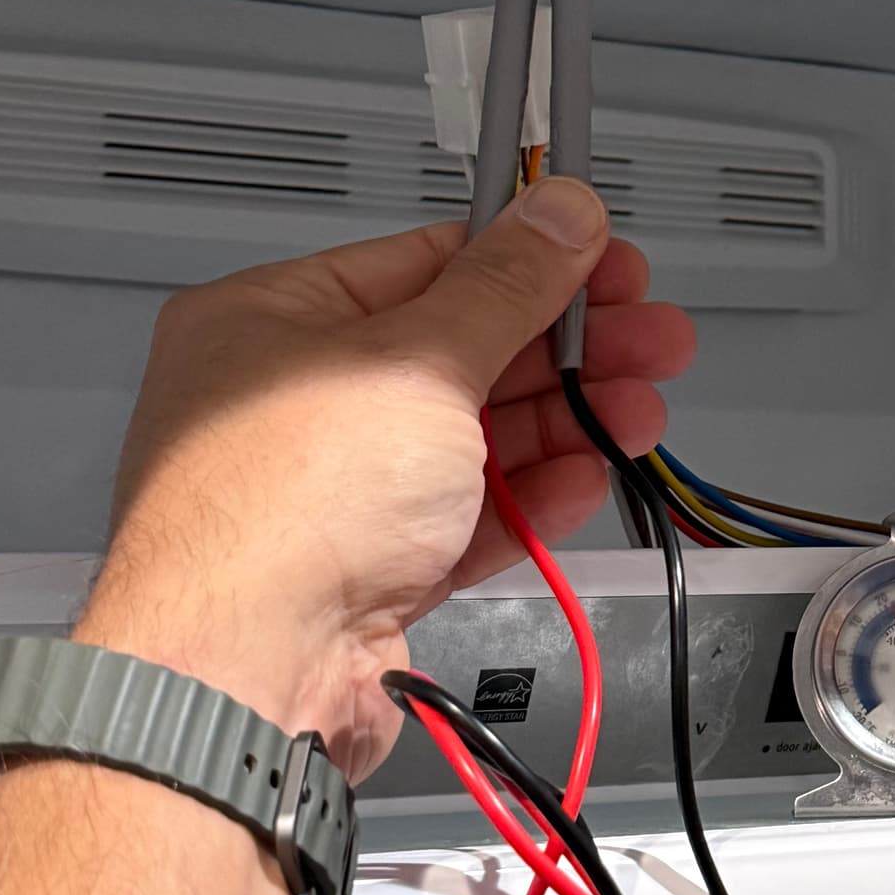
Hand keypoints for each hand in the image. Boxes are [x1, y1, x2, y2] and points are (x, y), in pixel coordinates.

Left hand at [74, 178, 693, 778]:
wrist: (242, 679)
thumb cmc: (283, 510)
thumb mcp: (419, 363)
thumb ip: (507, 289)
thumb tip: (561, 215)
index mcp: (275, 321)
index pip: (426, 263)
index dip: (529, 262)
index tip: (608, 266)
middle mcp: (296, 402)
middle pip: (461, 352)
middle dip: (567, 349)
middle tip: (652, 341)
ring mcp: (334, 492)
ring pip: (473, 440)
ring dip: (567, 423)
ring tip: (639, 414)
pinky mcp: (371, 571)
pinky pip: (466, 519)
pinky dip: (531, 500)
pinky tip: (587, 478)